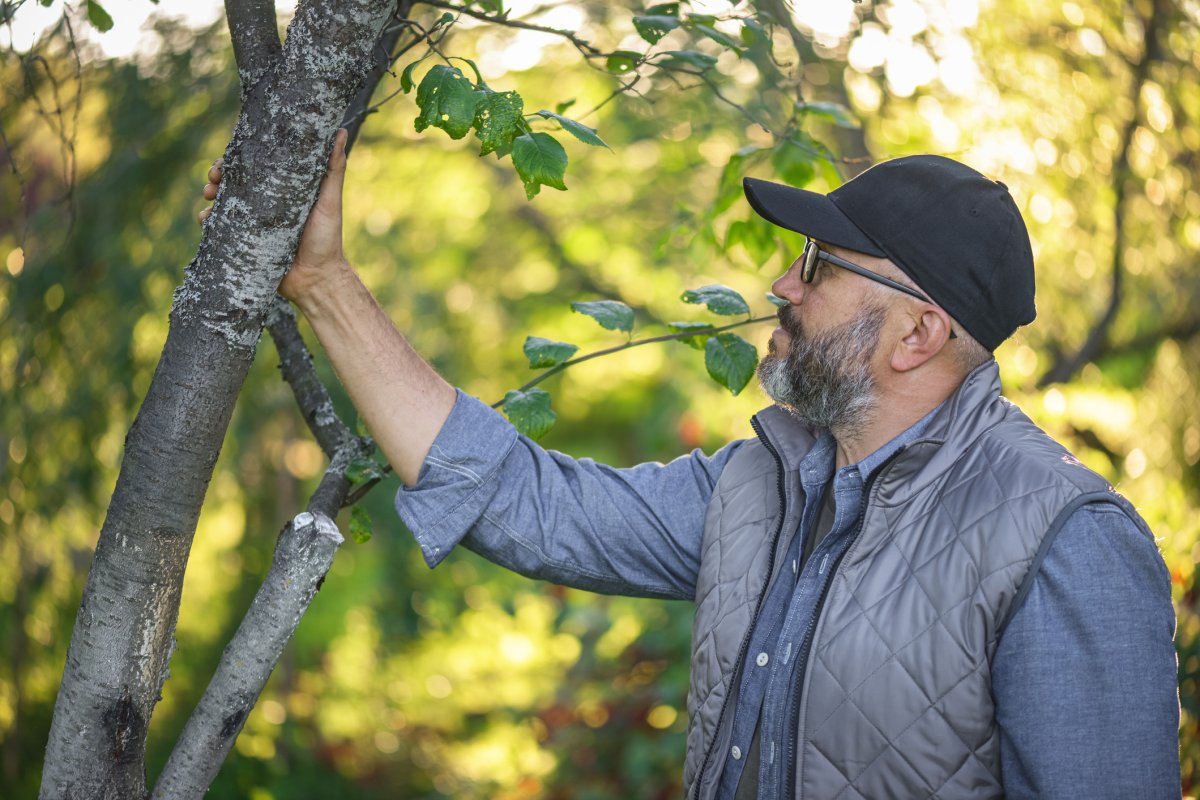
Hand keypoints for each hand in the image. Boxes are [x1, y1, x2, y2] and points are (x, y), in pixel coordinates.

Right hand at [197, 128, 352, 304]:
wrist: (317, 279)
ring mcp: (252, 224)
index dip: (238, 159)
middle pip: (233, 182)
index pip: (255, 167)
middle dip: (217, 176)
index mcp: (281, 191)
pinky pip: (219, 229)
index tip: (228, 156)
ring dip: (210, 196)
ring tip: (209, 196)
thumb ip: (333, 169)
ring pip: (222, 203)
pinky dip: (209, 221)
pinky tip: (206, 219)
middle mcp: (264, 205)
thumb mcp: (329, 200)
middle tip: (213, 178)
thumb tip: (339, 131)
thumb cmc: (326, 239)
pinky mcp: (243, 243)